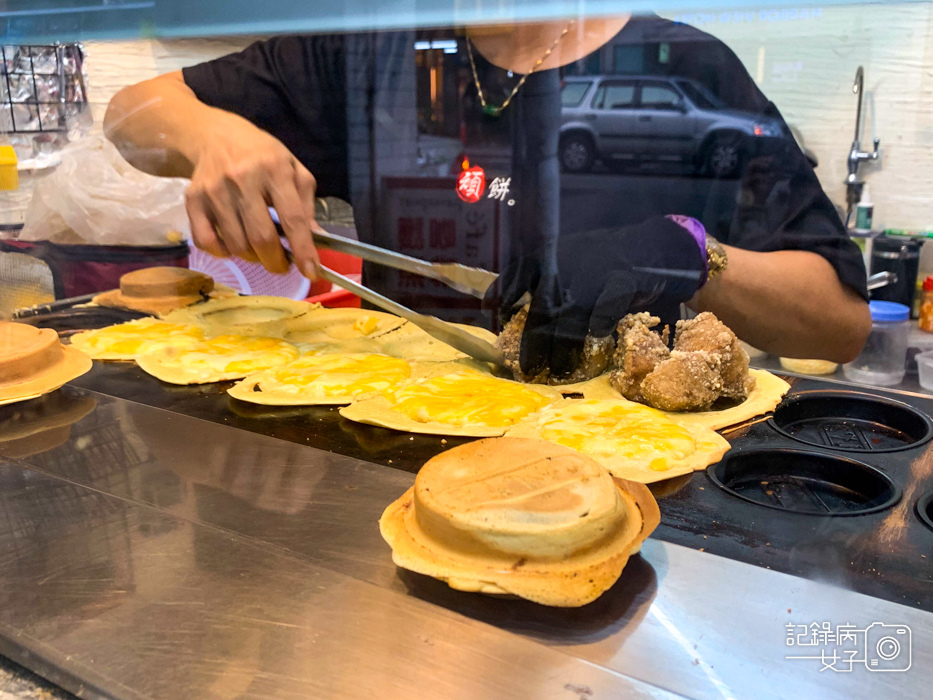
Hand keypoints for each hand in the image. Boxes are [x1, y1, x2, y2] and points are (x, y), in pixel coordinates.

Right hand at [184, 113, 320, 277]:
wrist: (215, 135)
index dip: (303, 250)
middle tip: (282, 264)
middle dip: (276, 261)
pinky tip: (233, 244)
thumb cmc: (262, 155)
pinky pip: (207, 242)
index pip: (293, 219)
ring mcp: (214, 190)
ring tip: (259, 249)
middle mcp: (243, 179)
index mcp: (274, 169)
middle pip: (261, 238)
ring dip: (252, 257)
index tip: (311, 271)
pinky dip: (223, 253)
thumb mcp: (293, 169)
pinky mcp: (193, 200)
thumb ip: (306, 203)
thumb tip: (316, 239)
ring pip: (236, 245)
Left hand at [499, 216, 707, 377]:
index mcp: (552, 255)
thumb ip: (537, 280)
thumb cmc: (605, 261)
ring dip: (564, 344)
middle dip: (534, 340)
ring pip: (574, 311)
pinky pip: (609, 304)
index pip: (519, 272)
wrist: (657, 245)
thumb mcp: (568, 263)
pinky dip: (601, 321)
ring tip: (559, 370)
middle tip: (528, 368)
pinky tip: (596, 337)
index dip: (506, 295)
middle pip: (545, 305)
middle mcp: (570, 260)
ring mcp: (598, 268)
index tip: (500, 320)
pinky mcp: (627, 278)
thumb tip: (499, 302)